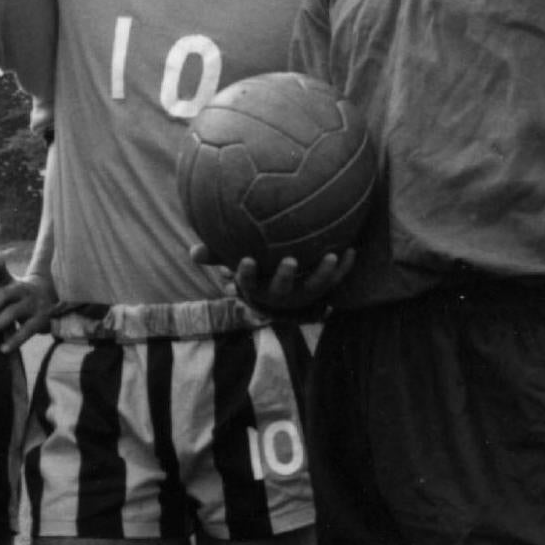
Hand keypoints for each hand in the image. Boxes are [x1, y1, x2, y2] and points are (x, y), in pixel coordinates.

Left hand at [0, 254, 56, 352]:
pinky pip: (27, 330)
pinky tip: (2, 349)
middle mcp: (21, 289)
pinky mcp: (40, 319)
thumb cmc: (17, 294)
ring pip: (12, 313)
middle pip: (3, 295)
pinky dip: (15, 340)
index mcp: (10, 279)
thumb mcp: (7, 284)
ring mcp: (32, 304)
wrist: (52, 299)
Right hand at [201, 244, 353, 312]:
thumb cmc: (256, 269)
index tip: (245, 260)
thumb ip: (217, 255)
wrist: (286, 292)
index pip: (248, 283)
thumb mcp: (234, 262)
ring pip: (315, 287)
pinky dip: (344, 267)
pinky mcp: (323, 289)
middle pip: (283, 289)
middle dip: (286, 277)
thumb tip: (193, 253)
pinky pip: (336, 280)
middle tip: (290, 260)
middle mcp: (282, 295)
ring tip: (331, 256)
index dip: (246, 275)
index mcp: (259, 288)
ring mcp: (304, 293)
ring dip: (324, 274)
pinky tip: (352, 249)